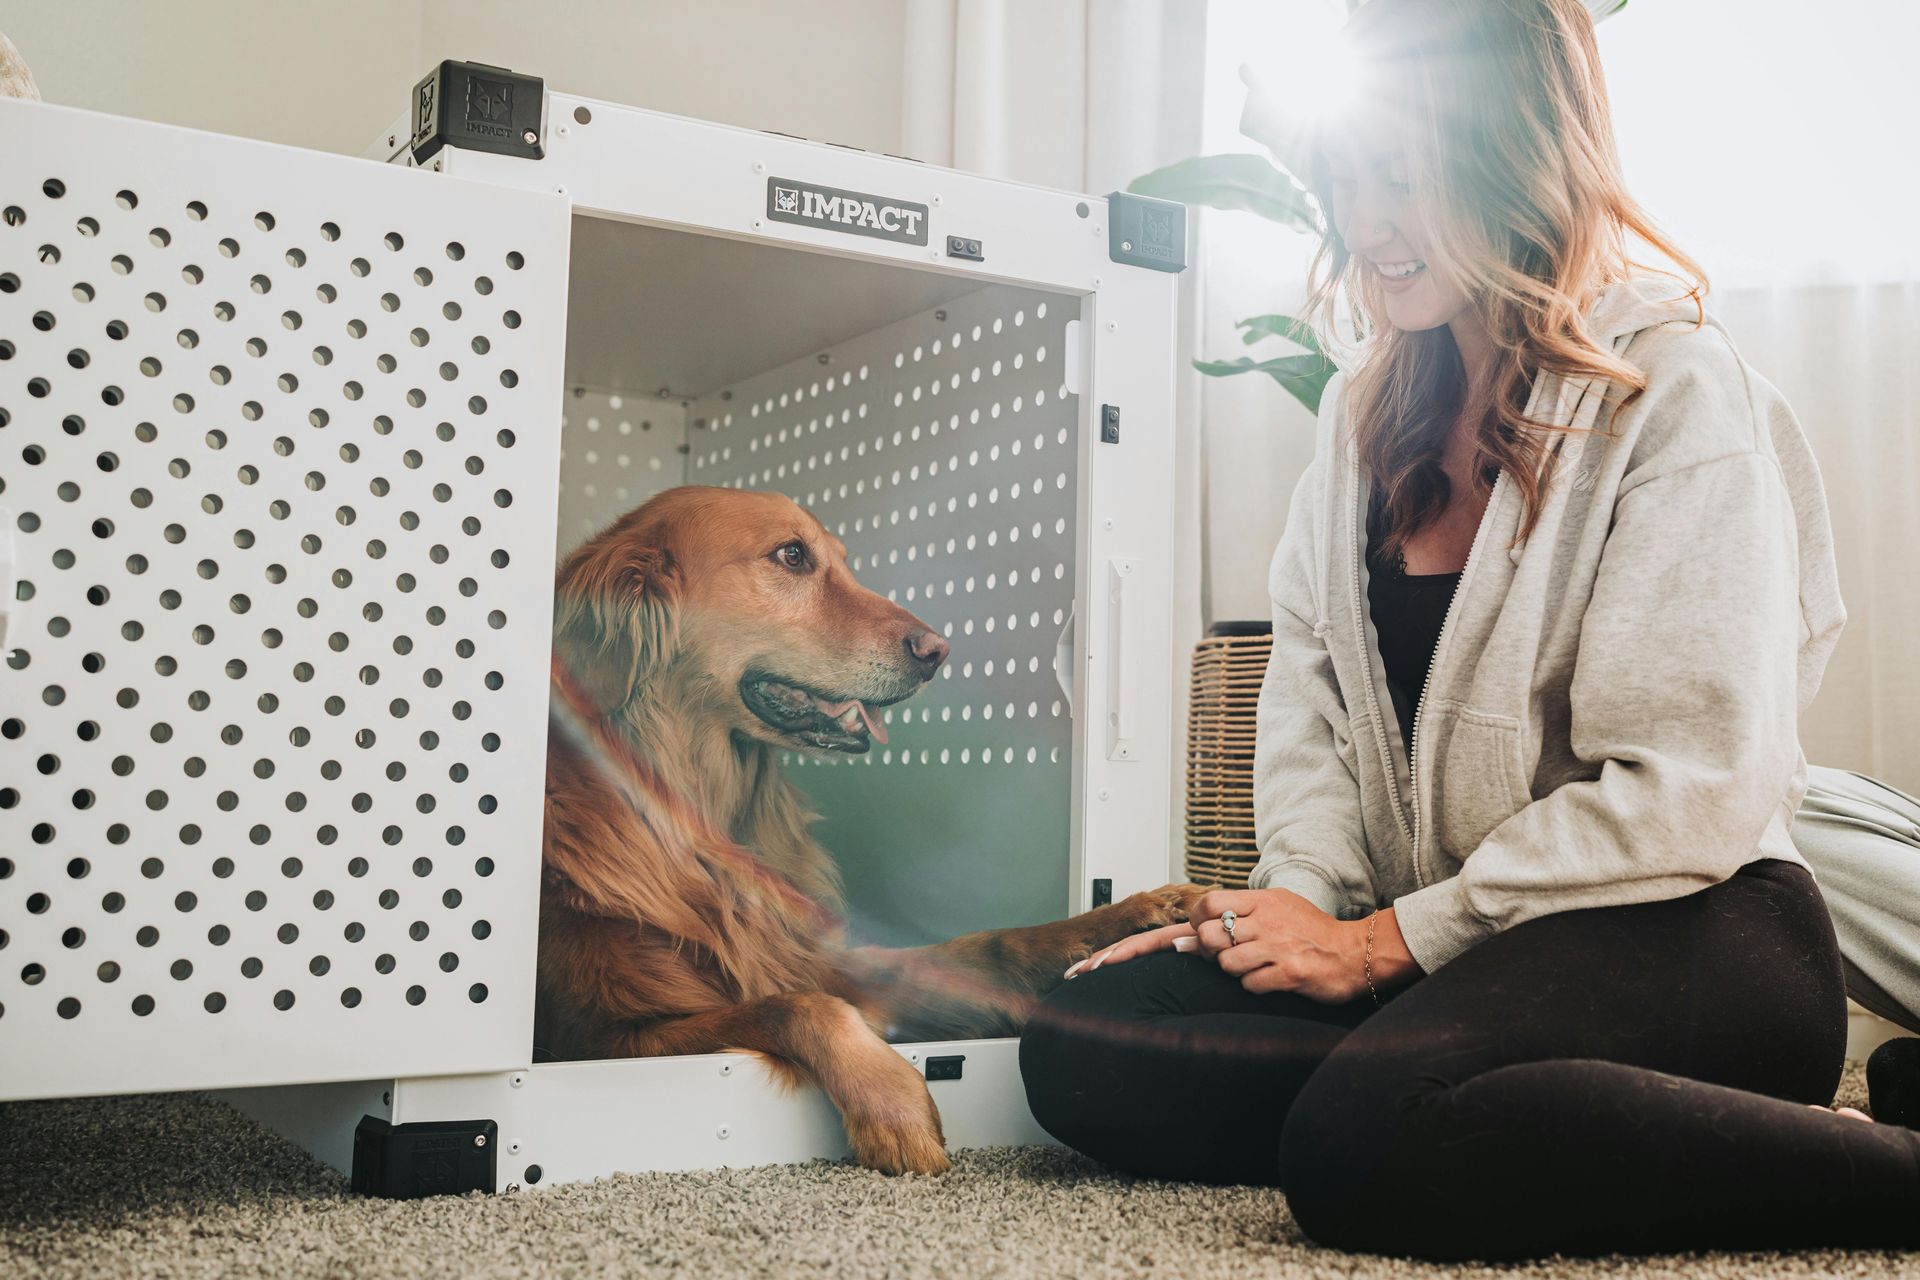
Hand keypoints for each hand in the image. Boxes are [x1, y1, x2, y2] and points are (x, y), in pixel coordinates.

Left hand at [1063, 888, 1365, 1002]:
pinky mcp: (1289, 972)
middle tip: (1233, 957)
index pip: (1201, 907)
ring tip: (1264, 968)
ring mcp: (1275, 945)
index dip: (1172, 930)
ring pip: (1225, 965)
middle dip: (1210, 954)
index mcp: (1256, 902)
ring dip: (1238, 973)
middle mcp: (1262, 920)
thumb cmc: (1311, 934)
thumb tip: (1188, 937)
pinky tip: (1277, 982)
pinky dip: (1258, 988)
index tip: (1139, 954)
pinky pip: (1251, 986)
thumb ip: (1234, 918)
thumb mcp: (1274, 911)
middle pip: (1206, 938)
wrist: (1357, 953)